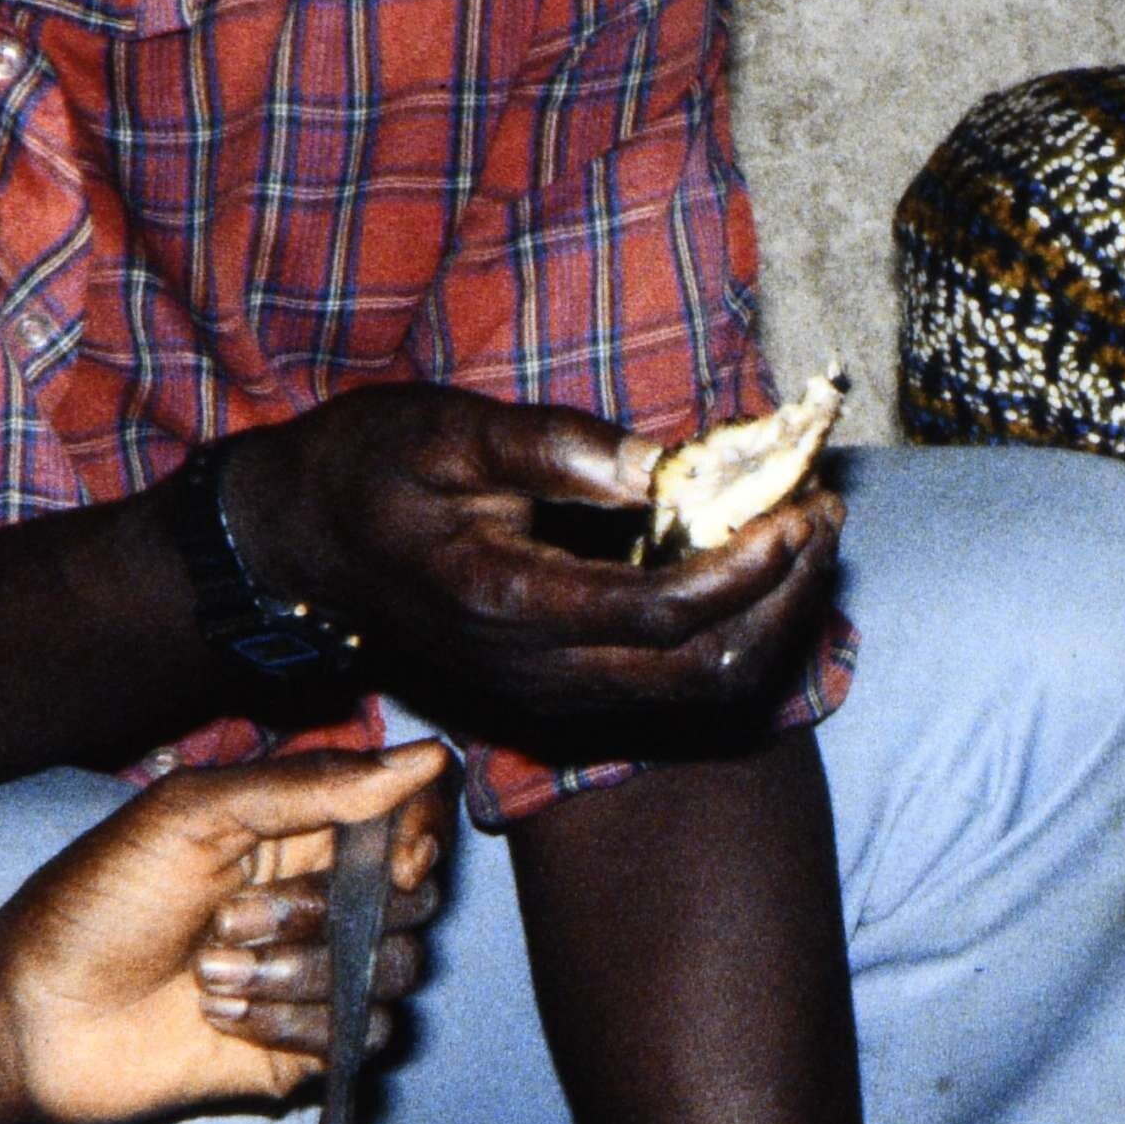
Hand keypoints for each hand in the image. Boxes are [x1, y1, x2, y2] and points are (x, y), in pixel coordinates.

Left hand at [0, 738, 456, 1123]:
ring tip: (209, 975)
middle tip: (227, 919)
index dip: (413, 838)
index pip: (411, 820)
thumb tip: (428, 758)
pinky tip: (222, 1020)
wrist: (40, 1019)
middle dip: (321, 913)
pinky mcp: (309, 1047)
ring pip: (391, 971)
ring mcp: (318, 976)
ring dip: (295, 973)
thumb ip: (312, 784)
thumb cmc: (97, 903)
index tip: (383, 856)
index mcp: (299, 830)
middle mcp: (320, 900)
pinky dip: (290, 1026)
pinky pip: (361, 1035)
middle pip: (412, 900)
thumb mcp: (193, 816)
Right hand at [219, 383, 842, 763]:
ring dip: (771, 622)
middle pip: (703, 672)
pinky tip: (759, 568)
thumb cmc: (366, 472)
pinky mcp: (563, 694)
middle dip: (783, 598)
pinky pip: (674, 687)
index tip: (798, 506)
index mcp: (506, 604)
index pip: (662, 612)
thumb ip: (551, 445)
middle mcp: (537, 673)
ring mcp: (551, 695)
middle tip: (825, 515)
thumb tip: (658, 463)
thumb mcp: (444, 428)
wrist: (299, 551)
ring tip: (809, 537)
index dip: (746, 568)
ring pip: (700, 693)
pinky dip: (735, 634)